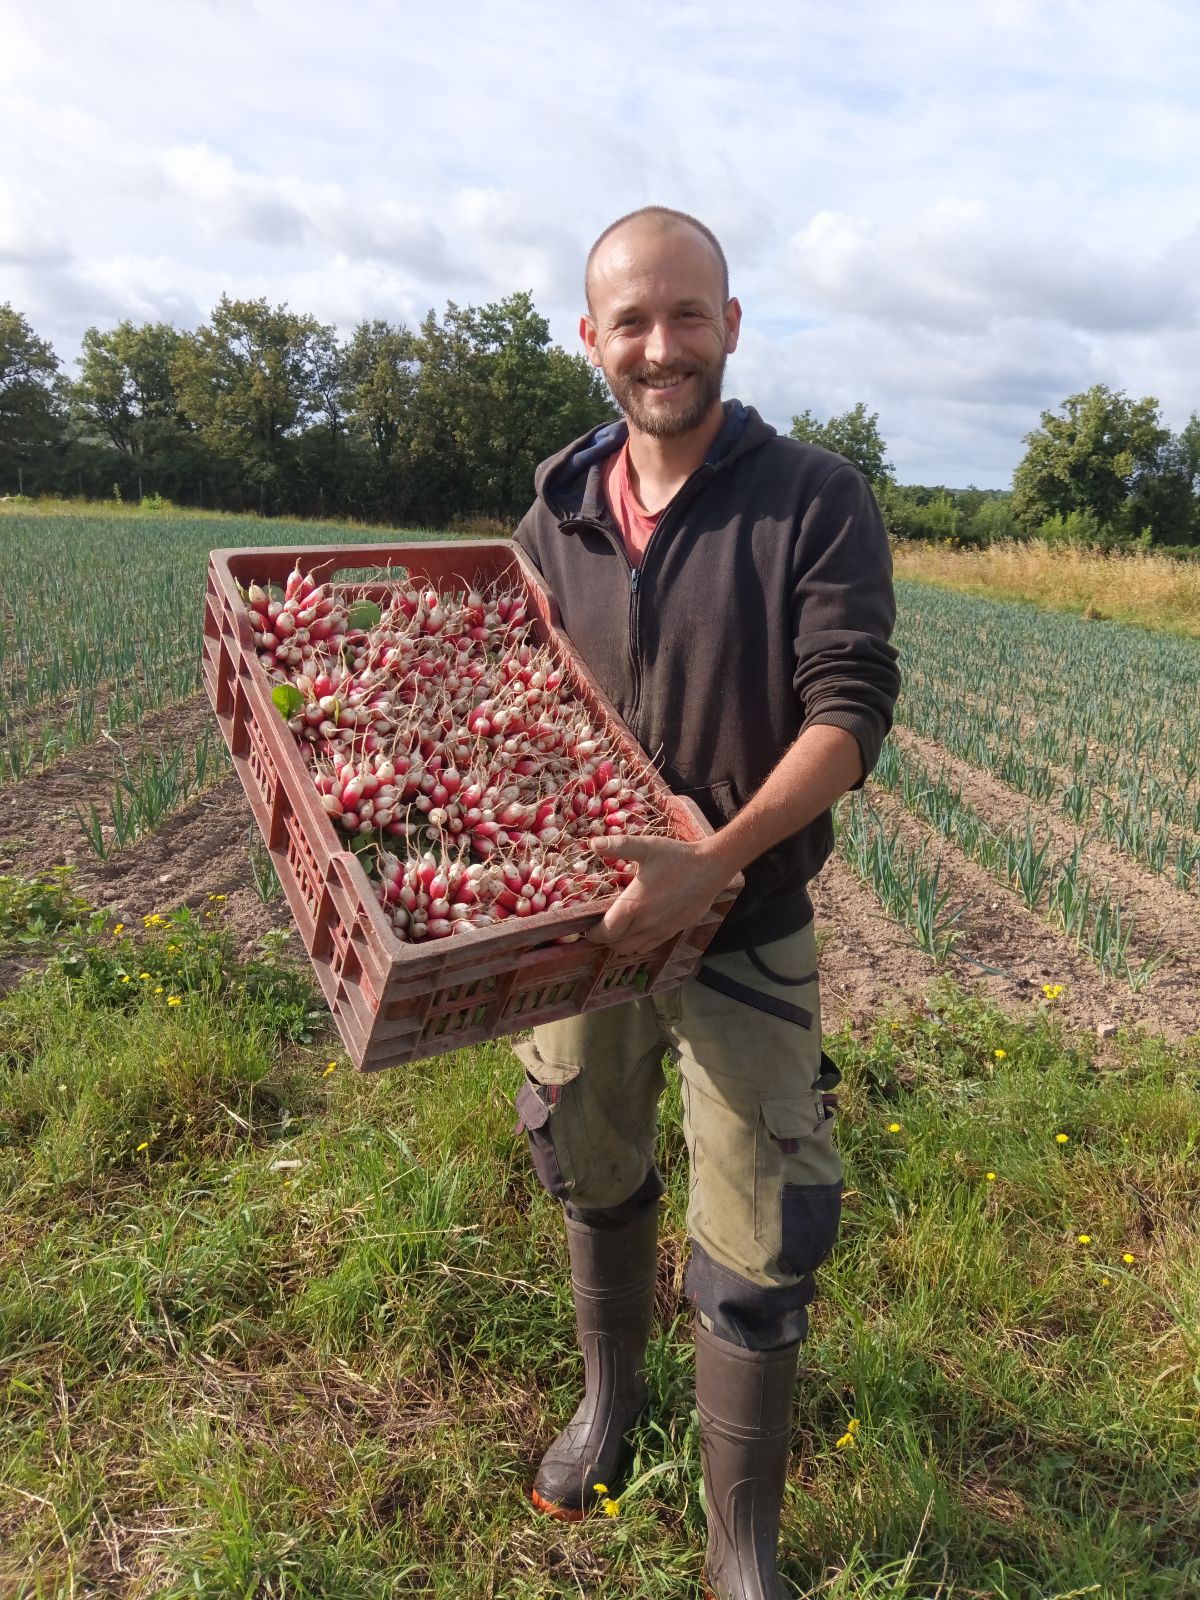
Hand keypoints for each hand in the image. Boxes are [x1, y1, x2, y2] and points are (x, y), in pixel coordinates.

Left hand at [584, 834, 736, 958]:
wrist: (710, 868)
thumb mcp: (646, 847)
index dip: (593, 933)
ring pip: (633, 949)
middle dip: (605, 939)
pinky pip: (649, 946)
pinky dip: (638, 943)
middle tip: (601, 925)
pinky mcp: (674, 931)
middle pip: (616, 945)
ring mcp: (661, 931)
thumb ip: (618, 846)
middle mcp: (646, 924)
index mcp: (634, 906)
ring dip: (621, 943)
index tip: (587, 927)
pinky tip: (638, 928)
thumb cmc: (677, 857)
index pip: (605, 933)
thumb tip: (593, 844)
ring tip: (618, 928)